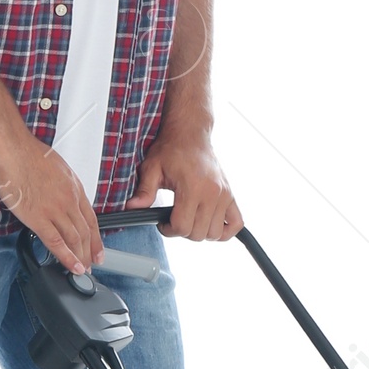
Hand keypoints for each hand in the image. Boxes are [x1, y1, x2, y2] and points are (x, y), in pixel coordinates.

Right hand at [0, 133, 103, 273]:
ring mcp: (55, 210)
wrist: (11, 148)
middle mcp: (69, 200)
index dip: (96, 238)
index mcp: (74, 188)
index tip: (98, 250)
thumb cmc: (28, 153)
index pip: (91, 219)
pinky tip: (71, 267)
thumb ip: (62, 186)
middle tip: (91, 266)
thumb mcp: (57, 168)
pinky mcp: (37, 217)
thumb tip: (60, 196)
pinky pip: (56, 242)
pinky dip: (66, 257)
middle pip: (85, 232)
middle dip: (90, 253)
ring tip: (82, 270)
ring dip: (80, 258)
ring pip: (74, 240)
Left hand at [130, 126, 242, 240]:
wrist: (190, 134)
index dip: (168, 230)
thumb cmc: (171, 149)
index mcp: (193, 188)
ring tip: (189, 218)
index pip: (182, 227)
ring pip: (214, 233)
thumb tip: (132, 208)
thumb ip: (144, 191)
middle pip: (198, 234)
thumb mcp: (152, 168)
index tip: (162, 222)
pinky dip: (225, 231)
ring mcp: (224, 195)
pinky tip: (210, 223)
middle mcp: (212, 193)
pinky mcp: (230, 195)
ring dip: (200, 232)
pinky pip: (236, 224)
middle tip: (173, 219)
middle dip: (182, 231)